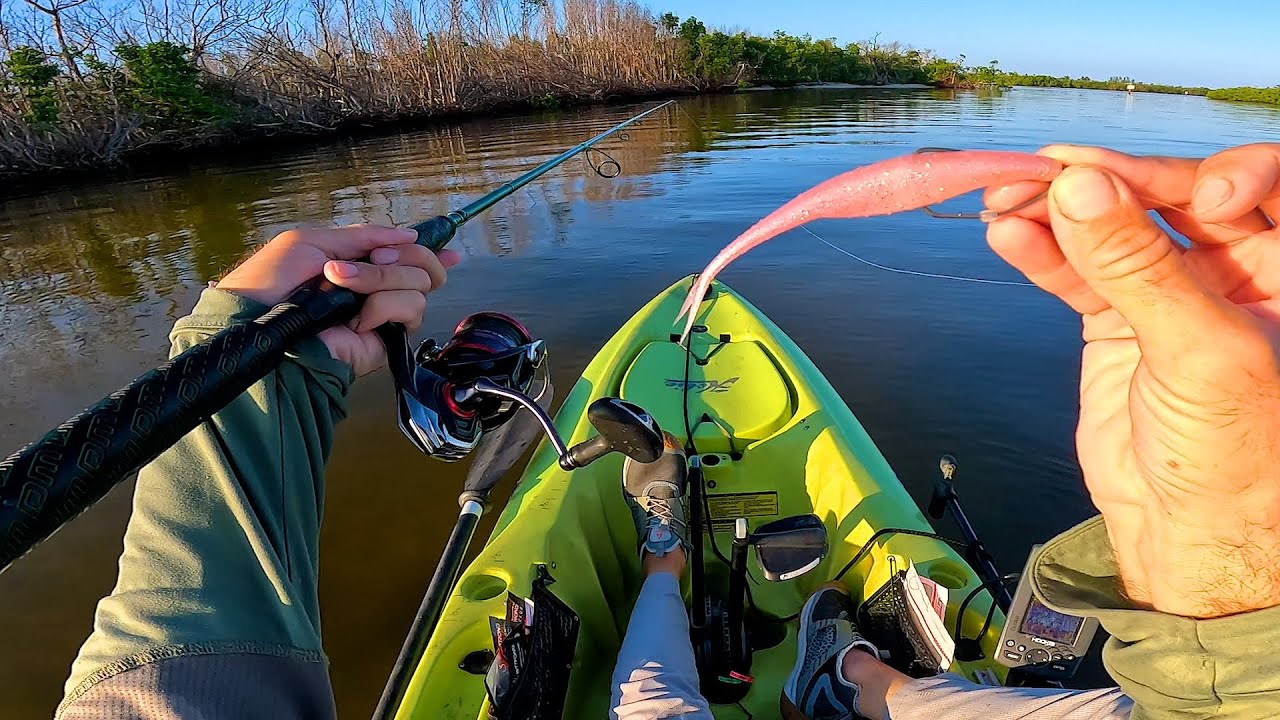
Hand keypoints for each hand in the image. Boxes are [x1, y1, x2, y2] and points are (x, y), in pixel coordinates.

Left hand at [216, 225, 460, 375]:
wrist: (261, 325)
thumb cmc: (273, 281)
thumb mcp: (312, 241)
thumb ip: (362, 236)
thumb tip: (410, 233)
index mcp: (358, 266)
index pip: (405, 258)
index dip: (431, 253)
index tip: (451, 251)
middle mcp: (377, 290)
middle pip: (423, 265)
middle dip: (401, 256)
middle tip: (373, 259)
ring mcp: (384, 315)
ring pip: (419, 285)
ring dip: (380, 278)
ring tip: (342, 286)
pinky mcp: (389, 339)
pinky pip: (410, 309)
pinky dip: (383, 305)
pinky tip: (357, 319)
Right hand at [984, 144, 1279, 618]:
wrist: (1188, 536)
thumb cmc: (1234, 453)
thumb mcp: (1200, 350)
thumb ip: (1138, 266)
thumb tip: (1078, 186)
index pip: (1252, 188)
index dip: (1211, 176)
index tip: (1182, 197)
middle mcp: (1230, 269)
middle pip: (1166, 198)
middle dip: (1110, 184)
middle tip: (1049, 174)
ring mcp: (1164, 293)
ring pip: (1110, 230)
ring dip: (1057, 211)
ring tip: (1005, 197)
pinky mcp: (1111, 322)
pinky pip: (1072, 273)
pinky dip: (1038, 252)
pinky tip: (1006, 234)